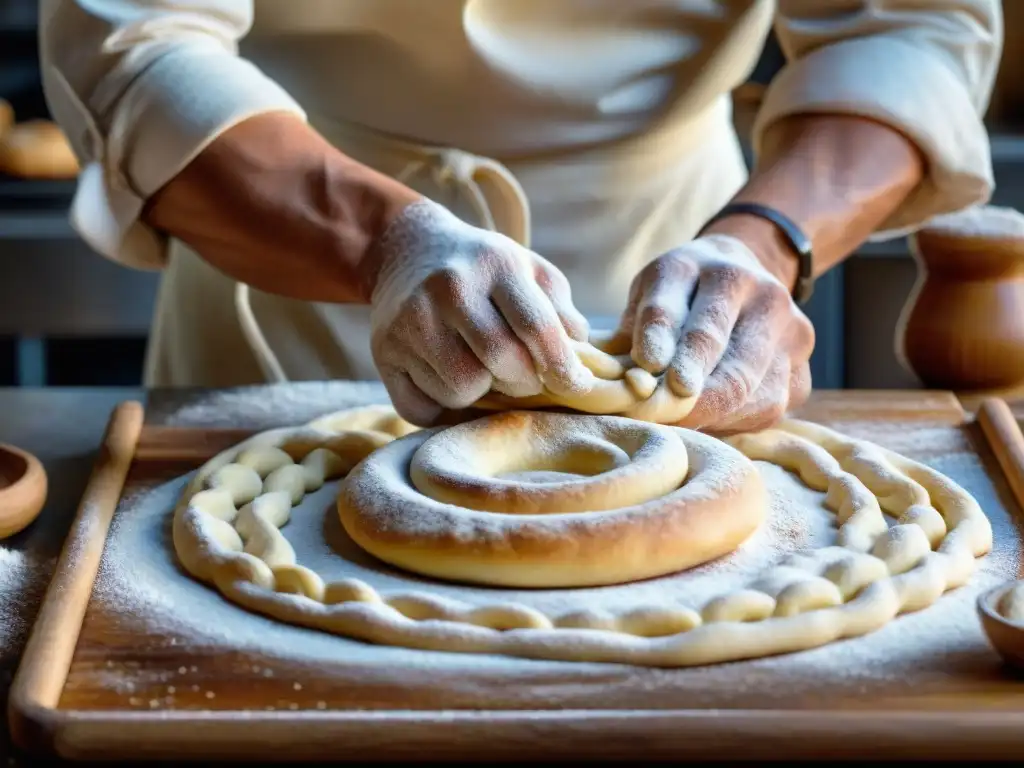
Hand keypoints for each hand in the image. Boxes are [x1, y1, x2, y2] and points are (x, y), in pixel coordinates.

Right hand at [367, 199, 594, 424]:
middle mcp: (448, 287)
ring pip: (462, 390)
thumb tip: (581, 361)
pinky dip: (442, 406)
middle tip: (523, 377)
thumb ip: (561, 312)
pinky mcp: (383, 349)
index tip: (577, 386)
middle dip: (523, 381)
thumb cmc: (484, 269)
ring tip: (481, 370)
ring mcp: (410, 319)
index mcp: (494, 263)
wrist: (408, 250)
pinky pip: (423, 407)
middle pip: (502, 363)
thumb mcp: (529, 271)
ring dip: (481, 394)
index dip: (563, 367)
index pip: (537, 327)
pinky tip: (448, 380)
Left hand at [614, 234, 814, 432]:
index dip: (665, 339)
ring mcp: (791, 333)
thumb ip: (632, 332)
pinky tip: (701, 425)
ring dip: (705, 416)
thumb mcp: (650, 296)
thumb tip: (604, 381)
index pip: (687, 309)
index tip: (647, 366)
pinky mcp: (801, 373)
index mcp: (714, 268)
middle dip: (690, 395)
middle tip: (653, 415)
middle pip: (728, 359)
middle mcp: (762, 294)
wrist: (748, 276)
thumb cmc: (681, 295)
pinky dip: (727, 423)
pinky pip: (764, 409)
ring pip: (748, 390)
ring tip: (668, 427)